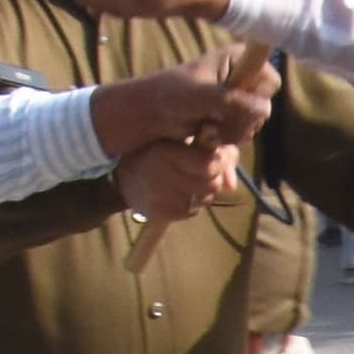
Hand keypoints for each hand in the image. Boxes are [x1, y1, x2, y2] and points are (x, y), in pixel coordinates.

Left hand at [93, 50, 274, 157]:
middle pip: (264, 107)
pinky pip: (244, 134)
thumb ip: (231, 101)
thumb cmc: (169, 97)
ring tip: (203, 128)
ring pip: (254, 124)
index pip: (270, 81)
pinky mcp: (231, 117)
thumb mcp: (200, 97)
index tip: (229, 102)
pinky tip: (206, 136)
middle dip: (238, 121)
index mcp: (238, 58)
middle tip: (210, 121)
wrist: (150, 115)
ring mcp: (238, 98)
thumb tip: (263, 110)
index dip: (255, 97)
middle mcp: (242, 75)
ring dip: (230, 133)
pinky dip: (226, 139)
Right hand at [115, 137, 244, 221]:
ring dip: (203, 190)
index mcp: (165, 152)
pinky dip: (192, 202)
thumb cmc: (158, 149)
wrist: (121, 175)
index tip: (215, 155)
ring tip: (187, 179)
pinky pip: (193, 211)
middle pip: (211, 184)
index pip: (209, 164)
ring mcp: (160, 198)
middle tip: (202, 170)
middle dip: (213, 177)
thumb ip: (216, 152)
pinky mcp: (159, 214)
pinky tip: (179, 192)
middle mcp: (161, 176)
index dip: (219, 160)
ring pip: (205, 199)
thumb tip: (232, 185)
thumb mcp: (182, 138)